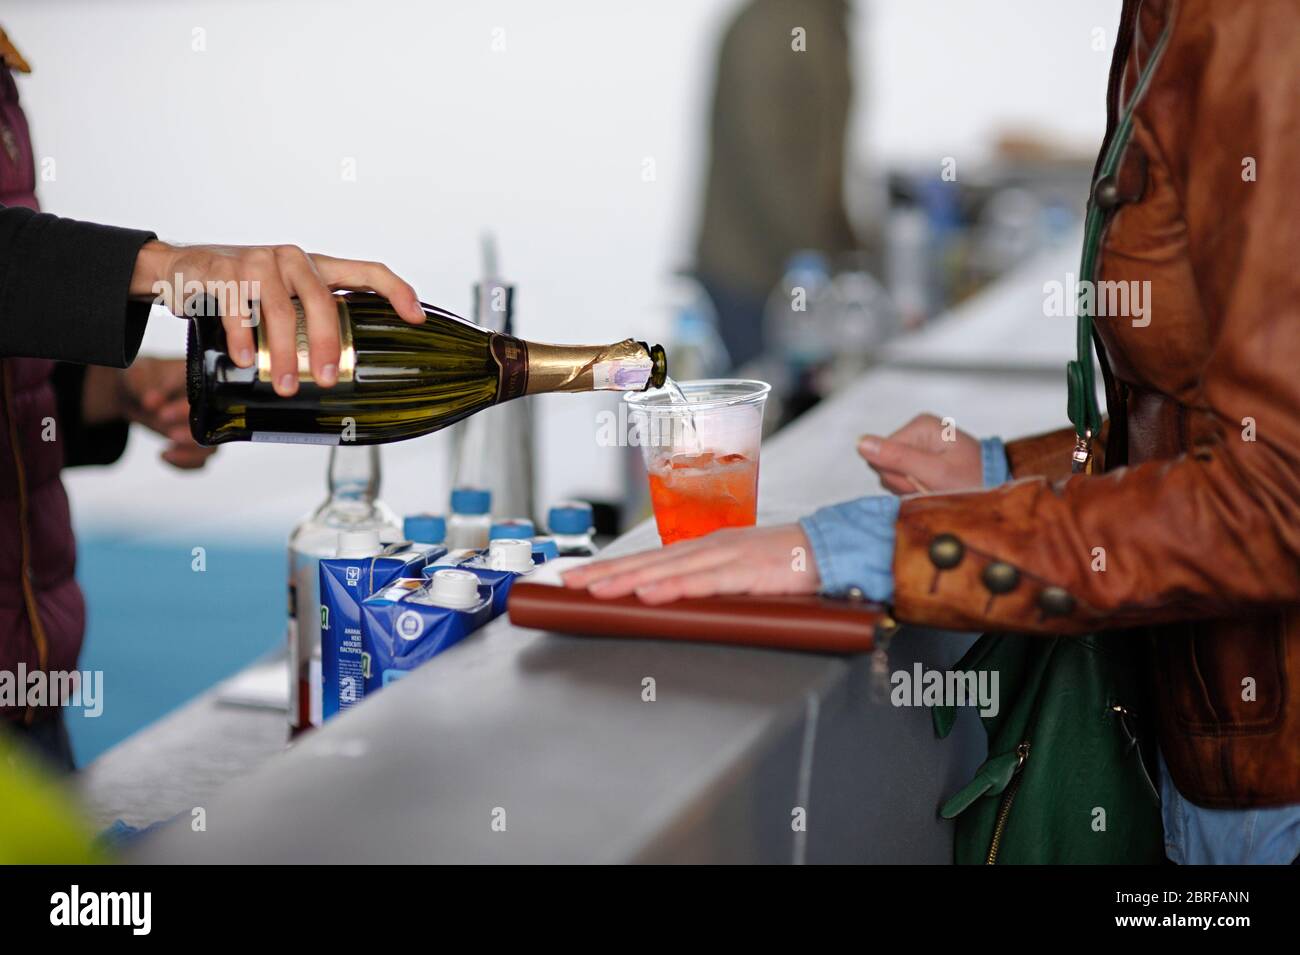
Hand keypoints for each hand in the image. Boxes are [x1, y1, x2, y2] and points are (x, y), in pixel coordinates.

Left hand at [83, 359, 215, 469]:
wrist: (137, 393)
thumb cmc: (145, 377)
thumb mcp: (140, 374)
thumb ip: (145, 386)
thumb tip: (150, 402)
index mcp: (203, 383)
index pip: (205, 399)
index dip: (185, 410)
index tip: (163, 414)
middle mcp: (210, 407)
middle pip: (215, 428)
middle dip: (193, 436)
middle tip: (171, 435)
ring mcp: (205, 427)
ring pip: (211, 448)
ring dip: (192, 455)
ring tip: (167, 453)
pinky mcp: (196, 444)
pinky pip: (200, 461)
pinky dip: (185, 464)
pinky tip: (164, 456)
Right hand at [130, 240, 424, 395]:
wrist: (181, 268)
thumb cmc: (244, 290)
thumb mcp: (282, 299)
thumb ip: (308, 322)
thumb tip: (335, 374)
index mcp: (316, 268)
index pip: (367, 271)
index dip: (396, 291)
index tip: (416, 319)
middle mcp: (292, 260)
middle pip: (322, 301)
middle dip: (327, 345)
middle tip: (325, 378)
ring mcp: (258, 262)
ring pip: (280, 311)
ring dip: (282, 354)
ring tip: (284, 384)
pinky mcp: (224, 270)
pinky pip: (238, 309)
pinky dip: (242, 338)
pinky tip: (243, 360)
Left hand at [561, 524, 819, 604]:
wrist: (832, 549)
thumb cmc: (787, 565)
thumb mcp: (739, 573)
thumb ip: (708, 586)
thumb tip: (674, 604)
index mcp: (705, 548)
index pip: (649, 559)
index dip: (612, 568)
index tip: (579, 578)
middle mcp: (709, 547)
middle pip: (648, 561)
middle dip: (606, 573)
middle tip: (569, 584)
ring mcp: (727, 556)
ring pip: (668, 569)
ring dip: (630, 580)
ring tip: (597, 590)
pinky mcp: (747, 571)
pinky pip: (705, 581)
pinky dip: (675, 587)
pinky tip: (650, 594)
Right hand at [857, 413, 981, 494]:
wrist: (1000, 493)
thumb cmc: (975, 481)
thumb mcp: (935, 473)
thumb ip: (897, 458)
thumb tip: (860, 442)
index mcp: (920, 426)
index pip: (880, 454)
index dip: (898, 475)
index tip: (924, 480)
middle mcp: (917, 433)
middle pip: (884, 465)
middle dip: (906, 483)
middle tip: (933, 486)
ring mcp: (918, 448)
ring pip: (892, 476)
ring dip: (912, 489)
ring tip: (938, 488)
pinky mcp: (921, 462)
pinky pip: (903, 481)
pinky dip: (917, 491)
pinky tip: (936, 490)